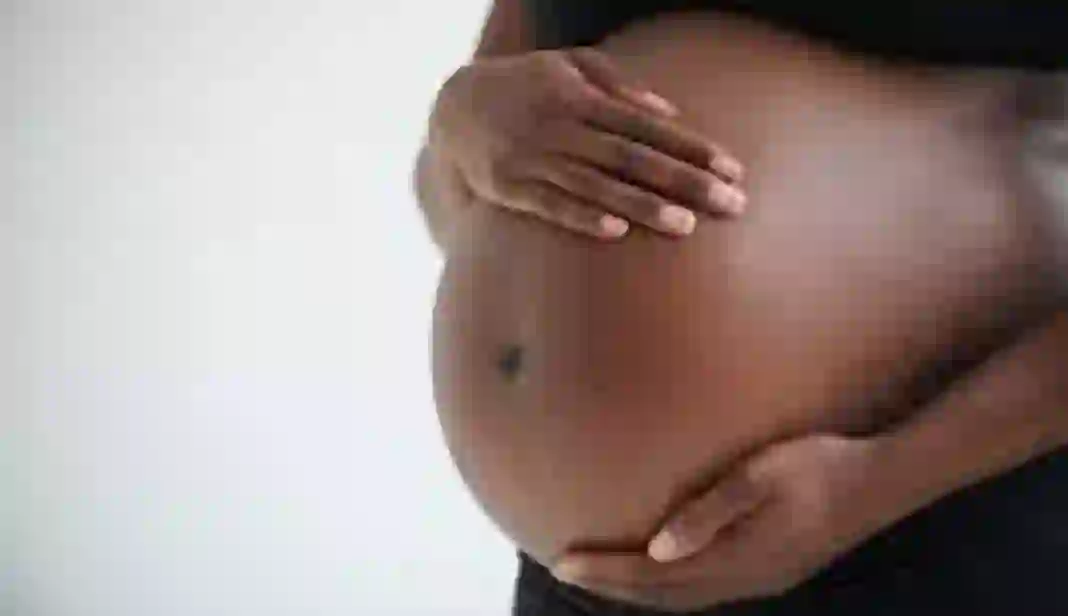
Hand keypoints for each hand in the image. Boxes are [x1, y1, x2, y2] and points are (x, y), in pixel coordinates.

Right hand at [428, 48, 745, 238]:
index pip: (649, 127)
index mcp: (582, 97)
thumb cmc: (526, 86)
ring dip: (643, 205)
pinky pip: (549, 205)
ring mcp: (533, 158)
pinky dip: (582, 217)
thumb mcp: (568, 66)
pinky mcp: (507, 187)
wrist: (453, 105)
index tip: (733, 169)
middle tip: (732, 204)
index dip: (692, 148)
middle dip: (685, 180)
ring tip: (686, 226)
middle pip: (633, 157)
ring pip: (596, 184)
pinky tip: (616, 231)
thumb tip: (668, 113)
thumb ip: (618, 85)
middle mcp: (561, 126)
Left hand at [550, 435, 897, 611]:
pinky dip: (667, 586)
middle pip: (663, 595)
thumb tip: (659, 549)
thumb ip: (710, 511)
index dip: (606, 571)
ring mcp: (761, 579)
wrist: (883, 481)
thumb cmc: (820, 464)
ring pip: (683, 597)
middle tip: (564, 567)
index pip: (653, 575)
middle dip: (611, 586)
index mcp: (737, 559)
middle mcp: (745, 579)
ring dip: (638, 590)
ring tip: (598, 573)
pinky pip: (703, 588)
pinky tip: (656, 569)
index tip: (560, 559)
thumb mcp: (763, 475)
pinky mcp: (772, 569)